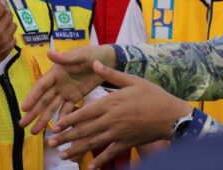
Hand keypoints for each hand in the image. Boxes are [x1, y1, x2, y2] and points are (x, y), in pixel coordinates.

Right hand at [0, 0, 16, 95]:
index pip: (1, 8)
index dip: (1, 3)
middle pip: (9, 15)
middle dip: (4, 11)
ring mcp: (5, 42)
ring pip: (13, 25)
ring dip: (8, 22)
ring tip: (1, 23)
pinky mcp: (7, 50)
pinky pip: (13, 37)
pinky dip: (9, 34)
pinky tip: (2, 35)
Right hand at [19, 45, 115, 133]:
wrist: (106, 61)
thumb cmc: (91, 55)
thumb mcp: (79, 55)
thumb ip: (65, 58)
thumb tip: (49, 52)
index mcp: (56, 73)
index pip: (41, 86)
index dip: (32, 97)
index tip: (24, 108)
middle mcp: (57, 84)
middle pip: (43, 100)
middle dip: (33, 112)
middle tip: (22, 125)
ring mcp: (65, 92)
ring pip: (52, 107)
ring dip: (43, 119)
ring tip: (34, 132)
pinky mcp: (75, 97)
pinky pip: (67, 110)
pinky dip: (62, 119)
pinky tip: (57, 129)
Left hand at [49, 61, 192, 168]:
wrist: (171, 115)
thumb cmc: (153, 95)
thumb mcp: (132, 80)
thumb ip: (111, 74)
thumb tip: (94, 63)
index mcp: (111, 103)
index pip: (84, 113)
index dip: (68, 120)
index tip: (56, 126)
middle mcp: (112, 120)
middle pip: (85, 130)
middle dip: (66, 137)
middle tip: (51, 143)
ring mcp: (119, 133)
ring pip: (93, 143)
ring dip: (77, 150)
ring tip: (63, 155)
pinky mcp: (126, 143)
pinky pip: (110, 153)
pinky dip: (100, 161)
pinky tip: (90, 167)